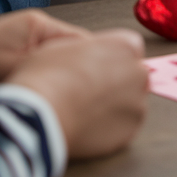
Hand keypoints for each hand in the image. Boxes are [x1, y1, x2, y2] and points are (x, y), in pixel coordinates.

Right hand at [7, 28, 148, 158]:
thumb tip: (91, 56)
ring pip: (130, 101)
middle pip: (133, 74)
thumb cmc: (46, 75)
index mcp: (125, 45)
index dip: (110, 56)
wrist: (39, 115)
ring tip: (85, 108)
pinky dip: (110, 126)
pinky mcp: (129, 133)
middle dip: (117, 79)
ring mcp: (136, 105)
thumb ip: (90, 47)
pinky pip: (123, 126)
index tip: (94, 64)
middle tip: (89, 87)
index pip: (129, 46)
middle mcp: (138, 73)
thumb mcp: (64, 44)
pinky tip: (87, 124)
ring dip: (115, 103)